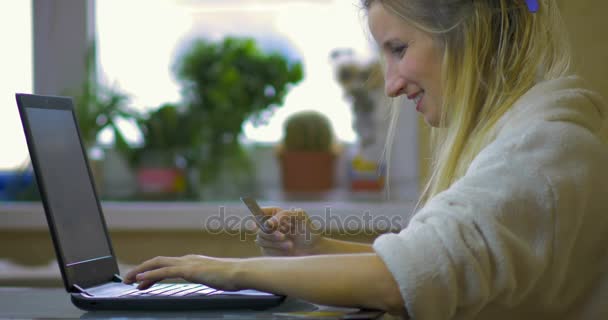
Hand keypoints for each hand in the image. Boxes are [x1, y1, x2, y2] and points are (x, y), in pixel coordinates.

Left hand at [123, 255, 240, 290]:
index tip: (141, 280)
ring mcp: (187, 263)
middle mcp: (187, 259)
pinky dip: (150, 274)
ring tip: (128, 280)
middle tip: (127, 279)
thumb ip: (207, 277)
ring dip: (140, 271)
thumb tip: (207, 281)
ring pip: (157, 264)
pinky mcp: (188, 270)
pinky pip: (164, 271)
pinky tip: (140, 280)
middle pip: (157, 261)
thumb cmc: (232, 276)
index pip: (167, 264)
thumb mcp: (215, 278)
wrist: (241, 272)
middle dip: (141, 269)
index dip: (152, 270)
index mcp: (193, 261)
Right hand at [255, 207, 323, 256]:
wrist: (313, 250)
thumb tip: (267, 224)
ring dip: (276, 243)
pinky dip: (276, 251)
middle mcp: (271, 225)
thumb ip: (282, 216)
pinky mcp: (269, 250)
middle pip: (259, 227)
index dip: (257, 215)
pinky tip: (287, 251)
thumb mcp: (299, 216)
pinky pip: (265, 251)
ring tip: (290, 245)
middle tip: (283, 236)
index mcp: (277, 214)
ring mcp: (268, 238)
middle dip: (271, 233)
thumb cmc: (308, 231)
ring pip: (261, 240)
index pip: (260, 211)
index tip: (264, 222)